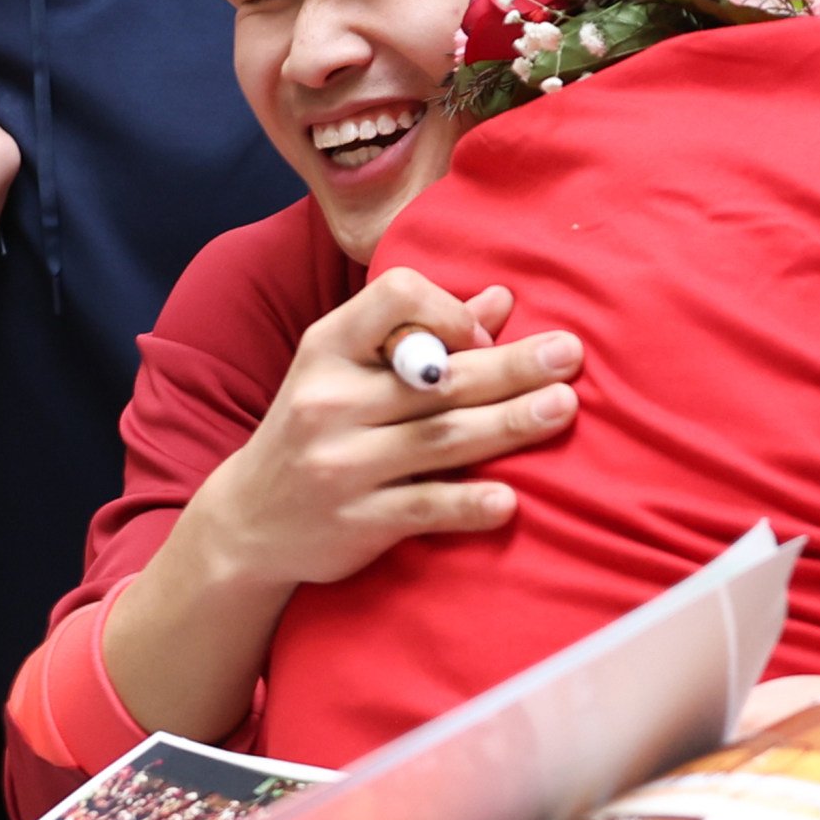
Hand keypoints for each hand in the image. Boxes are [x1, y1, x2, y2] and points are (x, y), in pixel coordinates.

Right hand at [186, 270, 580, 594]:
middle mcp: (330, 402)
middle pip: (439, 377)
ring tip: (564, 408)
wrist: (248, 520)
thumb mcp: (348, 373)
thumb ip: (422, 336)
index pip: (394, 298)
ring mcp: (341, 464)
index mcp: (328, 349)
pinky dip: (467, 505)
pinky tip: (509, 502)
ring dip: (509, 424)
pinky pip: (422, 508)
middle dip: (511, 365)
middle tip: (571, 355)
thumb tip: (503, 299)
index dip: (447, 309)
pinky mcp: (356, 521)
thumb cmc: (317, 429)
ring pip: (441, 438)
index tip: (480, 335)